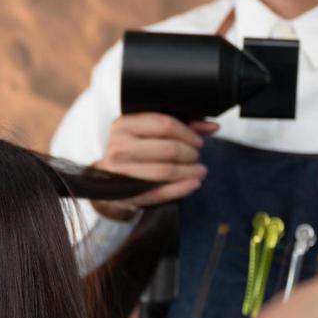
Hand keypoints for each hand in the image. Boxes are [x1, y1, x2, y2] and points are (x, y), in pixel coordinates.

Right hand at [92, 113, 219, 218]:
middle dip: (190, 154)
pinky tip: (194, 184)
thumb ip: (181, 126)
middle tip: (197, 157)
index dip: (188, 133)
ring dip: (189, 172)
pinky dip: (181, 188)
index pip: (165, 124)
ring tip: (200, 171)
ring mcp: (120, 172)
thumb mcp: (150, 132)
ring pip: (166, 171)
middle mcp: (119, 146)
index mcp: (124, 124)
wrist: (105, 179)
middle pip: (168, 149)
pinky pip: (160, 192)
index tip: (198, 141)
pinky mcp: (126, 193)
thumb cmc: (132, 150)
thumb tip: (213, 126)